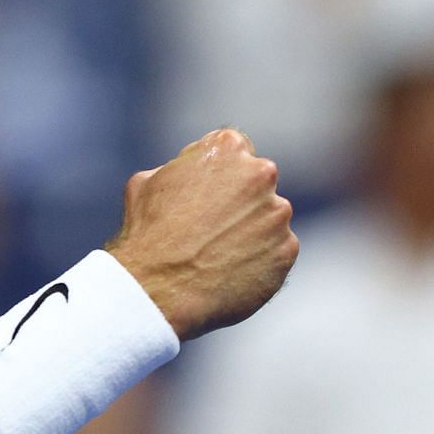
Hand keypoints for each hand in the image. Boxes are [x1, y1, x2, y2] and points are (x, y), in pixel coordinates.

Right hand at [106, 128, 297, 340]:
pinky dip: (258, 260)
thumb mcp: (147, 181)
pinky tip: (227, 271)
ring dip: (250, 231)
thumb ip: (181, 169)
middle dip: (238, 199)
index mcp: (226, 147)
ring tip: (214, 254)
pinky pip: (275, 251)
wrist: (159, 287)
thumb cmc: (147, 231)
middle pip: (256, 182)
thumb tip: (190, 177)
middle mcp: (260, 174)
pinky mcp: (287, 250)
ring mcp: (277, 214)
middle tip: (209, 226)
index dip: (217, 172)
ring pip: (268, 218)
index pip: (234, 149)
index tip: (204, 192)